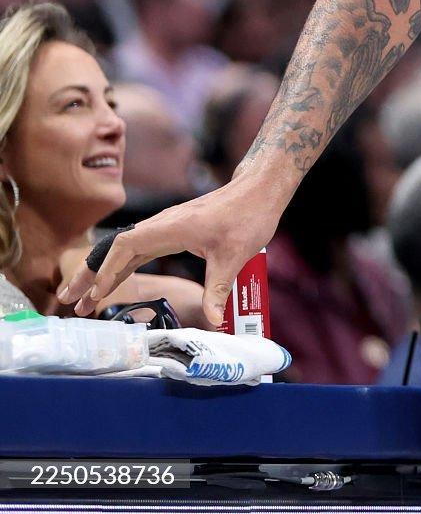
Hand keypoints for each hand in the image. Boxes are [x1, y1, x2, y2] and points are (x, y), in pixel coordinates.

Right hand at [57, 173, 288, 326]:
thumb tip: (214, 322)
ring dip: (102, 272)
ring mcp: (165, 228)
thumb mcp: (233, 256)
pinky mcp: (173, 232)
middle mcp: (161, 225)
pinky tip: (112, 283)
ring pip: (124, 250)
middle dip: (89, 273)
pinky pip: (139, 250)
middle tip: (67, 299)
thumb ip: (219, 289)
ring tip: (82, 298)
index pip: (125, 247)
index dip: (108, 270)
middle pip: (115, 249)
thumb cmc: (247, 216)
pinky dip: (122, 266)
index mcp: (169, 228)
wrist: (259, 190)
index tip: (96, 294)